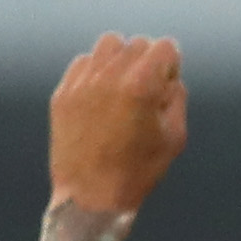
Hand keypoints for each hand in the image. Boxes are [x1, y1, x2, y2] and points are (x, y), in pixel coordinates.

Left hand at [48, 33, 186, 216]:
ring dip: (121, 58)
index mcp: (141, 87)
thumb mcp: (175, 139)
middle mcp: (110, 76)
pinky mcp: (63, 92)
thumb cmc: (138, 172)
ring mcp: (82, 82)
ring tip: (123, 84)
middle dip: (148, 61)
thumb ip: (177, 99)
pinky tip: (101, 95)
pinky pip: (84, 63)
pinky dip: (97, 71)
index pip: (164, 47)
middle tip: (148, 89)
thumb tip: (170, 78)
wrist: (90, 197)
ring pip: (108, 45)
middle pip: (137, 44)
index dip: (172, 64)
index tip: (168, 83)